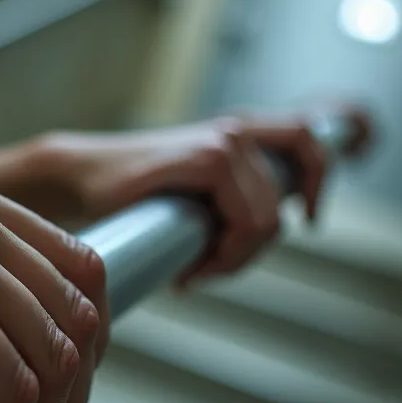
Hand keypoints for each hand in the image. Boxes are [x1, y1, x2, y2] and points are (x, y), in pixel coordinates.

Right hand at [37, 109, 368, 278]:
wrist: (78, 185)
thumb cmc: (131, 202)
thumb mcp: (193, 203)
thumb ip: (227, 209)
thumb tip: (256, 241)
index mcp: (238, 136)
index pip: (308, 137)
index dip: (322, 176)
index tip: (311, 216)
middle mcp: (237, 131)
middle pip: (295, 184)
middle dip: (265, 240)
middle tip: (224, 265)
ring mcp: (223, 140)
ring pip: (269, 218)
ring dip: (236, 257)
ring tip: (196, 271)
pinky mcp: (206, 156)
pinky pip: (248, 218)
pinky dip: (225, 254)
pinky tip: (190, 268)